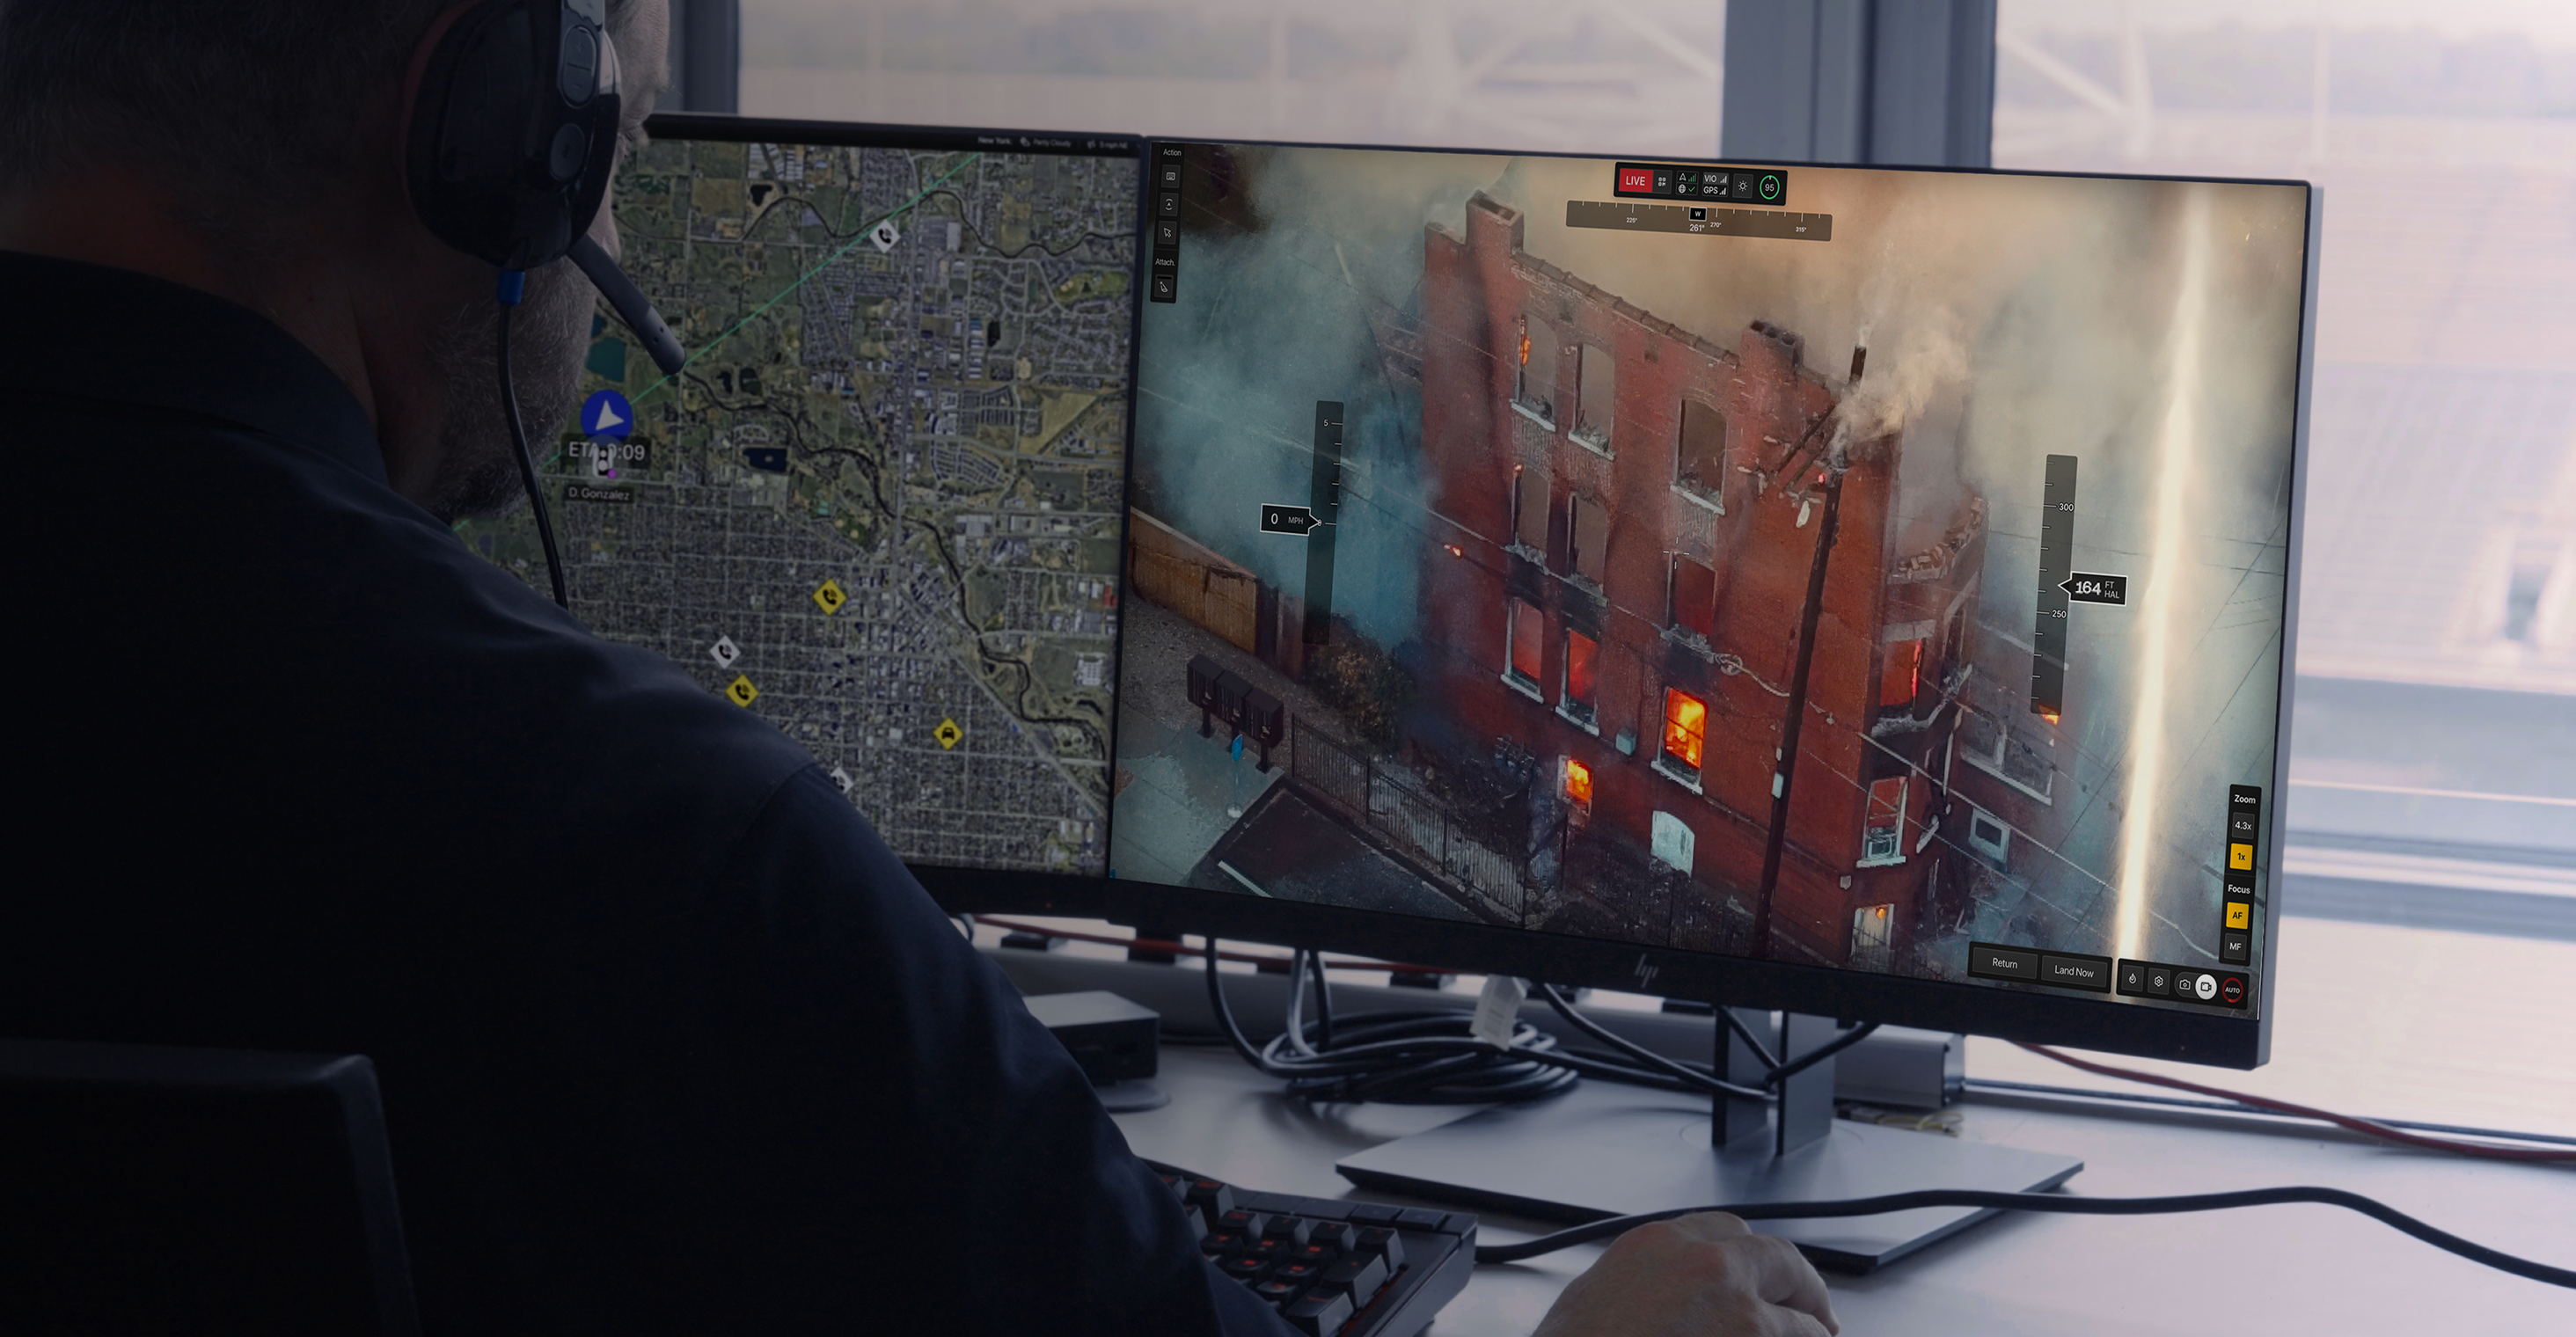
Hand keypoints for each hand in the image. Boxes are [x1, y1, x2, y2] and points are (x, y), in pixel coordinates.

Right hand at [1530, 1213, 1839, 1336]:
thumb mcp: (1590, 1302)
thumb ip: (1638, 1288)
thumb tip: (1658, 1305)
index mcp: (1656, 1247)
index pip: (1725, 1232)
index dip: (1752, 1260)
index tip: (1763, 1277)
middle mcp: (1703, 1264)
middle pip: (1778, 1259)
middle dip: (1802, 1288)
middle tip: (1815, 1314)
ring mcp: (1736, 1307)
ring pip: (1801, 1315)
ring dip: (1807, 1334)